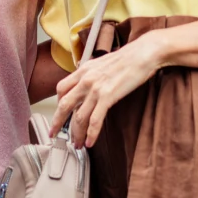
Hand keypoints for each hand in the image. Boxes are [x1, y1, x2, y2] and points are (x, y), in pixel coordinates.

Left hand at [50, 36, 165, 147]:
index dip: (59, 103)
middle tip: (54, 134)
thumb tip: (89, 83)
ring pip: (79, 116)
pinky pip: (95, 120)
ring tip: (77, 144)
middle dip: (57, 122)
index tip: (60, 114)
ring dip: (77, 133)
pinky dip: (91, 134)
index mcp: (83, 70)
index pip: (61, 88)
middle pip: (64, 104)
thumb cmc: (128, 58)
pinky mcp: (108, 97)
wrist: (143, 53)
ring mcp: (95, 89)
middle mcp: (85, 79)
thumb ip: (92, 74)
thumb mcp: (102, 63)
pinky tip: (90, 142)